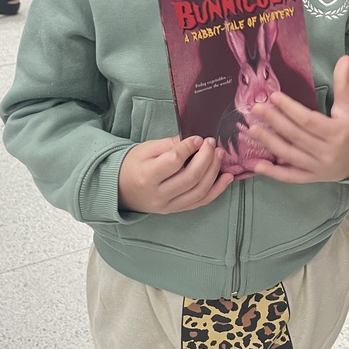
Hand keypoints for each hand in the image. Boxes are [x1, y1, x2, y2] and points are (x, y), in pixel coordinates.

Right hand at [118, 135, 233, 213]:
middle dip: (206, 158)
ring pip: (199, 192)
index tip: (198, 138)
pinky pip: (201, 202)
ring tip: (220, 155)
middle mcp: (158, 195)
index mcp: (147, 176)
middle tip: (212, 143)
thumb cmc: (134, 165)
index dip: (189, 148)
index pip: (173, 162)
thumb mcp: (147, 149)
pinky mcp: (176, 210)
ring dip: (214, 172)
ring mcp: (168, 206)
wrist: (121, 189)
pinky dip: (217, 190)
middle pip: (190, 178)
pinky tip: (227, 178)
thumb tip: (195, 140)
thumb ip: (171, 144)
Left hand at [249, 55, 348, 183]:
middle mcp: (328, 152)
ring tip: (252, 130)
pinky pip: (291, 177)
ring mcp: (319, 167)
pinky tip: (257, 164)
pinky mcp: (313, 178)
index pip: (308, 120)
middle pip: (296, 136)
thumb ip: (343, 83)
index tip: (273, 97)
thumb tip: (344, 58)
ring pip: (290, 156)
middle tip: (256, 109)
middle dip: (274, 122)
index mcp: (337, 132)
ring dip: (269, 143)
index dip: (290, 109)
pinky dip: (274, 173)